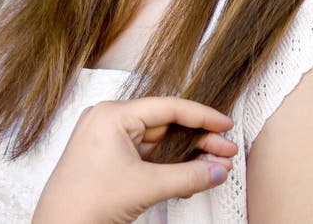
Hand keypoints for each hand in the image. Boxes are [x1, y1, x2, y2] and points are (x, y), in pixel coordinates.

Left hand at [31, 96, 236, 223]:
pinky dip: (167, 166)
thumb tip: (218, 170)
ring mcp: (107, 141)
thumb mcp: (145, 187)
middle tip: (225, 150)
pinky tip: (190, 178)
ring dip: (185, 156)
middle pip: (165, 125)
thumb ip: (188, 176)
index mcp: (112, 114)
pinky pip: (145, 157)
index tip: (225, 124)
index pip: (168, 108)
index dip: (201, 116)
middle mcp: (109, 121)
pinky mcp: (108, 161)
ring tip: (214, 166)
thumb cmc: (86, 205)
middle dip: (197, 140)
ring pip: (157, 143)